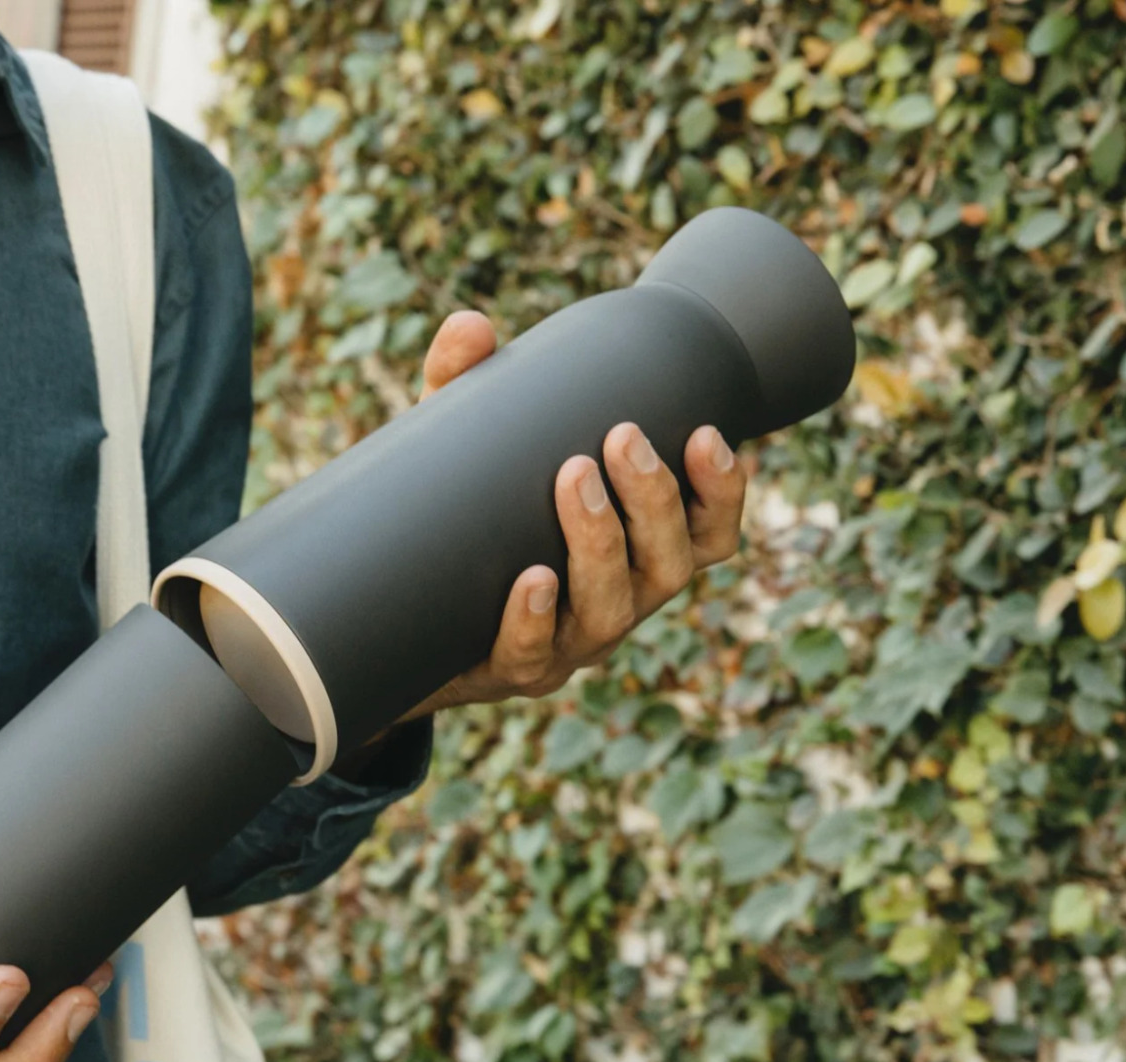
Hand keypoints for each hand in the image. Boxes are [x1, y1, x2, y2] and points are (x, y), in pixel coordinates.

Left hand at [401, 311, 747, 718]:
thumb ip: (467, 387)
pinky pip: (533, 655)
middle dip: (656, 500)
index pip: (708, 532)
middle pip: (670, 565)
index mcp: (636, 553)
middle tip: (623, 437)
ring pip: (612, 610)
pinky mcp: (511, 670)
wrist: (403, 622)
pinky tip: (530, 580)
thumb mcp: (468, 452)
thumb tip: (470, 326)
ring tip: (572, 478)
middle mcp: (618, 601)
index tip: (707, 433)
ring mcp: (568, 643)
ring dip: (602, 544)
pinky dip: (534, 619)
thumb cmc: (463, 525)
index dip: (722, 492)